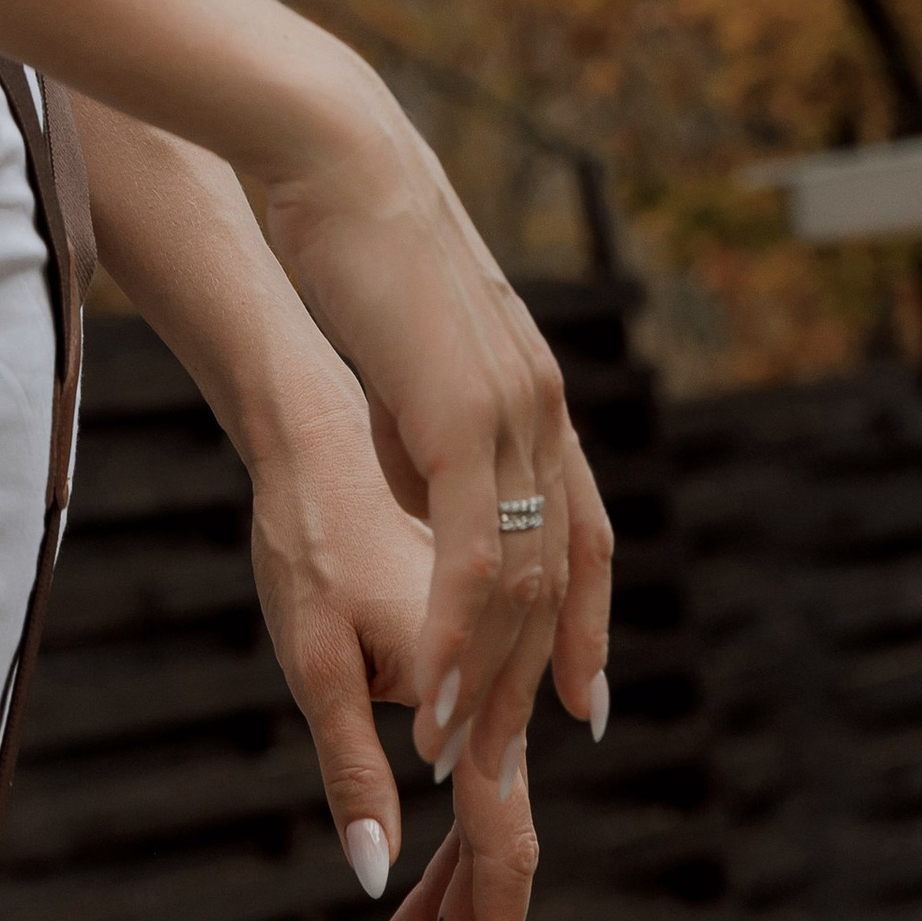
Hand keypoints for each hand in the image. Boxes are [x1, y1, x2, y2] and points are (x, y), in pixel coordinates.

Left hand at [248, 402, 534, 920]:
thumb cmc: (308, 538)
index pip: (497, 839)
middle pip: (497, 833)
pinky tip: (415, 858)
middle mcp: (497, 686)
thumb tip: (378, 878)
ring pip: (485, 802)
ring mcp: (486, 672)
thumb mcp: (313, 661)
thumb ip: (350, 768)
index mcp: (471, 691)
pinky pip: (472, 761)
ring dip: (447, 881)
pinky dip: (444, 824)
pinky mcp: (463, 656)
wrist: (322, 430)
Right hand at [260, 81, 612, 790]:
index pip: (584, 531)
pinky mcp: (464, 416)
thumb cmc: (357, 237)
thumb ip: (428, 415)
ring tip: (452, 753)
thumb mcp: (409, 349)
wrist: (337, 156)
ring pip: (521, 580)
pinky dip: (453, 634)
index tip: (579, 702)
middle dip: (527, 679)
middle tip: (496, 765)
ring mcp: (512, 412)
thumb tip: (424, 472)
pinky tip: (427, 689)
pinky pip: (474, 555)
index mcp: (533, 388)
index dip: (584, 622)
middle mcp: (542, 406)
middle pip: (557, 576)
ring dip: (485, 677)